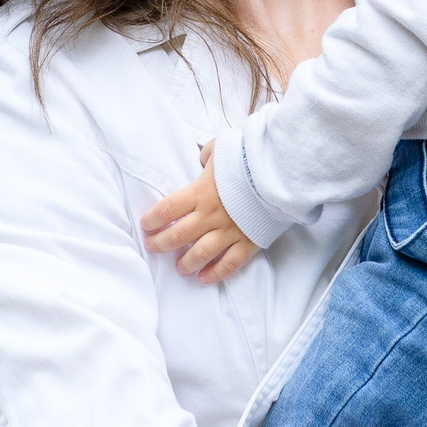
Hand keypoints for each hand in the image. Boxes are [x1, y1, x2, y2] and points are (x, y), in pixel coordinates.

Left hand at [139, 144, 261, 283]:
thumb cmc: (247, 159)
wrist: (279, 174)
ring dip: (186, 263)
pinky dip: (216, 273)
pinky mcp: (248, 243)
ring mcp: (229, 232)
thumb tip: (201, 160)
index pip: (167, 209)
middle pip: (178, 235)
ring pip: (200, 254)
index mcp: (200, 192)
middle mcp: (210, 216)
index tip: (146, 224)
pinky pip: (229, 264)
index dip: (153, 219)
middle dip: (161, 244)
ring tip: (179, 267)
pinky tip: (204, 278)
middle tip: (152, 247)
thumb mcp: (221, 148)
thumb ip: (207, 156)